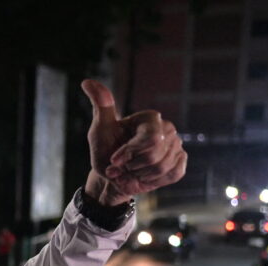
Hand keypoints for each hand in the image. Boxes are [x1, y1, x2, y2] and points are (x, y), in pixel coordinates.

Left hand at [81, 79, 186, 204]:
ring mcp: (176, 145)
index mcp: (151, 118)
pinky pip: (172, 175)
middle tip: (121, 166)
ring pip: (162, 167)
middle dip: (132, 166)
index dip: (129, 154)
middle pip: (155, 155)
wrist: (112, 175)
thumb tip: (87, 82)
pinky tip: (143, 176)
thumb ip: (101, 106)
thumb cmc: (105, 149)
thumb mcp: (100, 129)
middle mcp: (167, 128)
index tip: (114, 160)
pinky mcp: (180, 162)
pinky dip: (153, 181)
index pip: (150, 140)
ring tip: (130, 171)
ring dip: (139, 175)